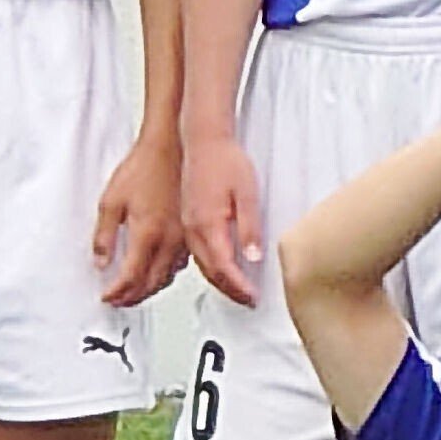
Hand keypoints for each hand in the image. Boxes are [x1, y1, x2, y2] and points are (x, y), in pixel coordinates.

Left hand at [91, 128, 184, 304]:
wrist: (169, 148)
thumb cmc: (143, 168)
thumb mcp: (111, 201)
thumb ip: (104, 236)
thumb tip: (101, 261)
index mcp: (146, 234)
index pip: (130, 277)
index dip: (117, 292)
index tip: (108, 296)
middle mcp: (168, 240)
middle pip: (152, 283)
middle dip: (134, 297)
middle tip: (120, 300)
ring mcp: (183, 237)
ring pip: (168, 276)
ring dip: (151, 288)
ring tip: (137, 292)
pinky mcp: (191, 230)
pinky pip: (181, 263)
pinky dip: (168, 274)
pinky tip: (160, 270)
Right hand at [184, 132, 267, 304]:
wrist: (204, 140)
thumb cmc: (225, 160)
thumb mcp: (247, 194)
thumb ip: (249, 228)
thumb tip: (253, 257)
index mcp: (208, 224)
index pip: (224, 267)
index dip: (239, 287)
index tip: (252, 297)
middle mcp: (193, 228)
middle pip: (210, 271)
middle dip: (230, 290)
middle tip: (248, 299)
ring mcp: (188, 225)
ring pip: (201, 263)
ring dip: (218, 280)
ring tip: (236, 290)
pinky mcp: (188, 219)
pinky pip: (196, 252)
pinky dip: (209, 266)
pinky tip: (219, 268)